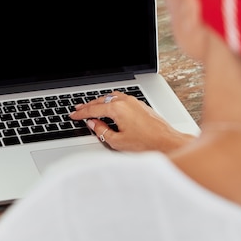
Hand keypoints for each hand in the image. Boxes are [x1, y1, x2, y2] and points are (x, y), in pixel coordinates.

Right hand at [69, 91, 192, 152]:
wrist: (167, 142)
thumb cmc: (146, 143)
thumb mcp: (118, 141)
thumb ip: (102, 131)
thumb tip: (93, 124)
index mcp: (117, 108)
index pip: (93, 109)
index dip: (81, 113)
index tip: (73, 115)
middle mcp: (125, 101)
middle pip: (101, 100)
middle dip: (88, 105)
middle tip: (78, 109)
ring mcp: (134, 101)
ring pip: (111, 97)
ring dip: (99, 102)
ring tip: (91, 107)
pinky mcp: (140, 104)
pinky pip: (120, 98)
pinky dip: (110, 101)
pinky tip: (109, 107)